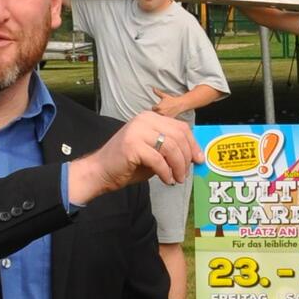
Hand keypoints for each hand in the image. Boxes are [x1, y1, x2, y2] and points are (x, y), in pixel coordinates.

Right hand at [66, 111, 200, 202]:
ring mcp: (137, 131)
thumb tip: (195, 156)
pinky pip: (159, 160)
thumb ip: (171, 149)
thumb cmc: (128, 164)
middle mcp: (144, 119)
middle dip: (187, 157)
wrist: (100, 171)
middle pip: (178, 136)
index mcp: (150, 117)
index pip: (180, 127)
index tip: (198, 159)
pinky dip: (166, 172)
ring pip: (171, 147)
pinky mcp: (132, 145)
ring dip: (178, 166)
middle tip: (186, 174)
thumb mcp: (153, 152)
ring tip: (177, 179)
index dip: (193, 144)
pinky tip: (166, 180)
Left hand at [152, 89, 184, 118]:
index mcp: (158, 107)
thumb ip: (158, 92)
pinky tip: (166, 114)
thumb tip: (153, 88)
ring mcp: (164, 116)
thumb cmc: (171, 100)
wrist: (179, 104)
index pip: (152, 108)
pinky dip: (164, 118)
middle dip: (157, 111)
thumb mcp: (164, 96)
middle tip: (161, 109)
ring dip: (160, 115)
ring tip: (163, 112)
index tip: (157, 106)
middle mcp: (161, 112)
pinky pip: (163, 119)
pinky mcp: (167, 119)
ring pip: (158, 117)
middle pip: (155, 113)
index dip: (155, 107)